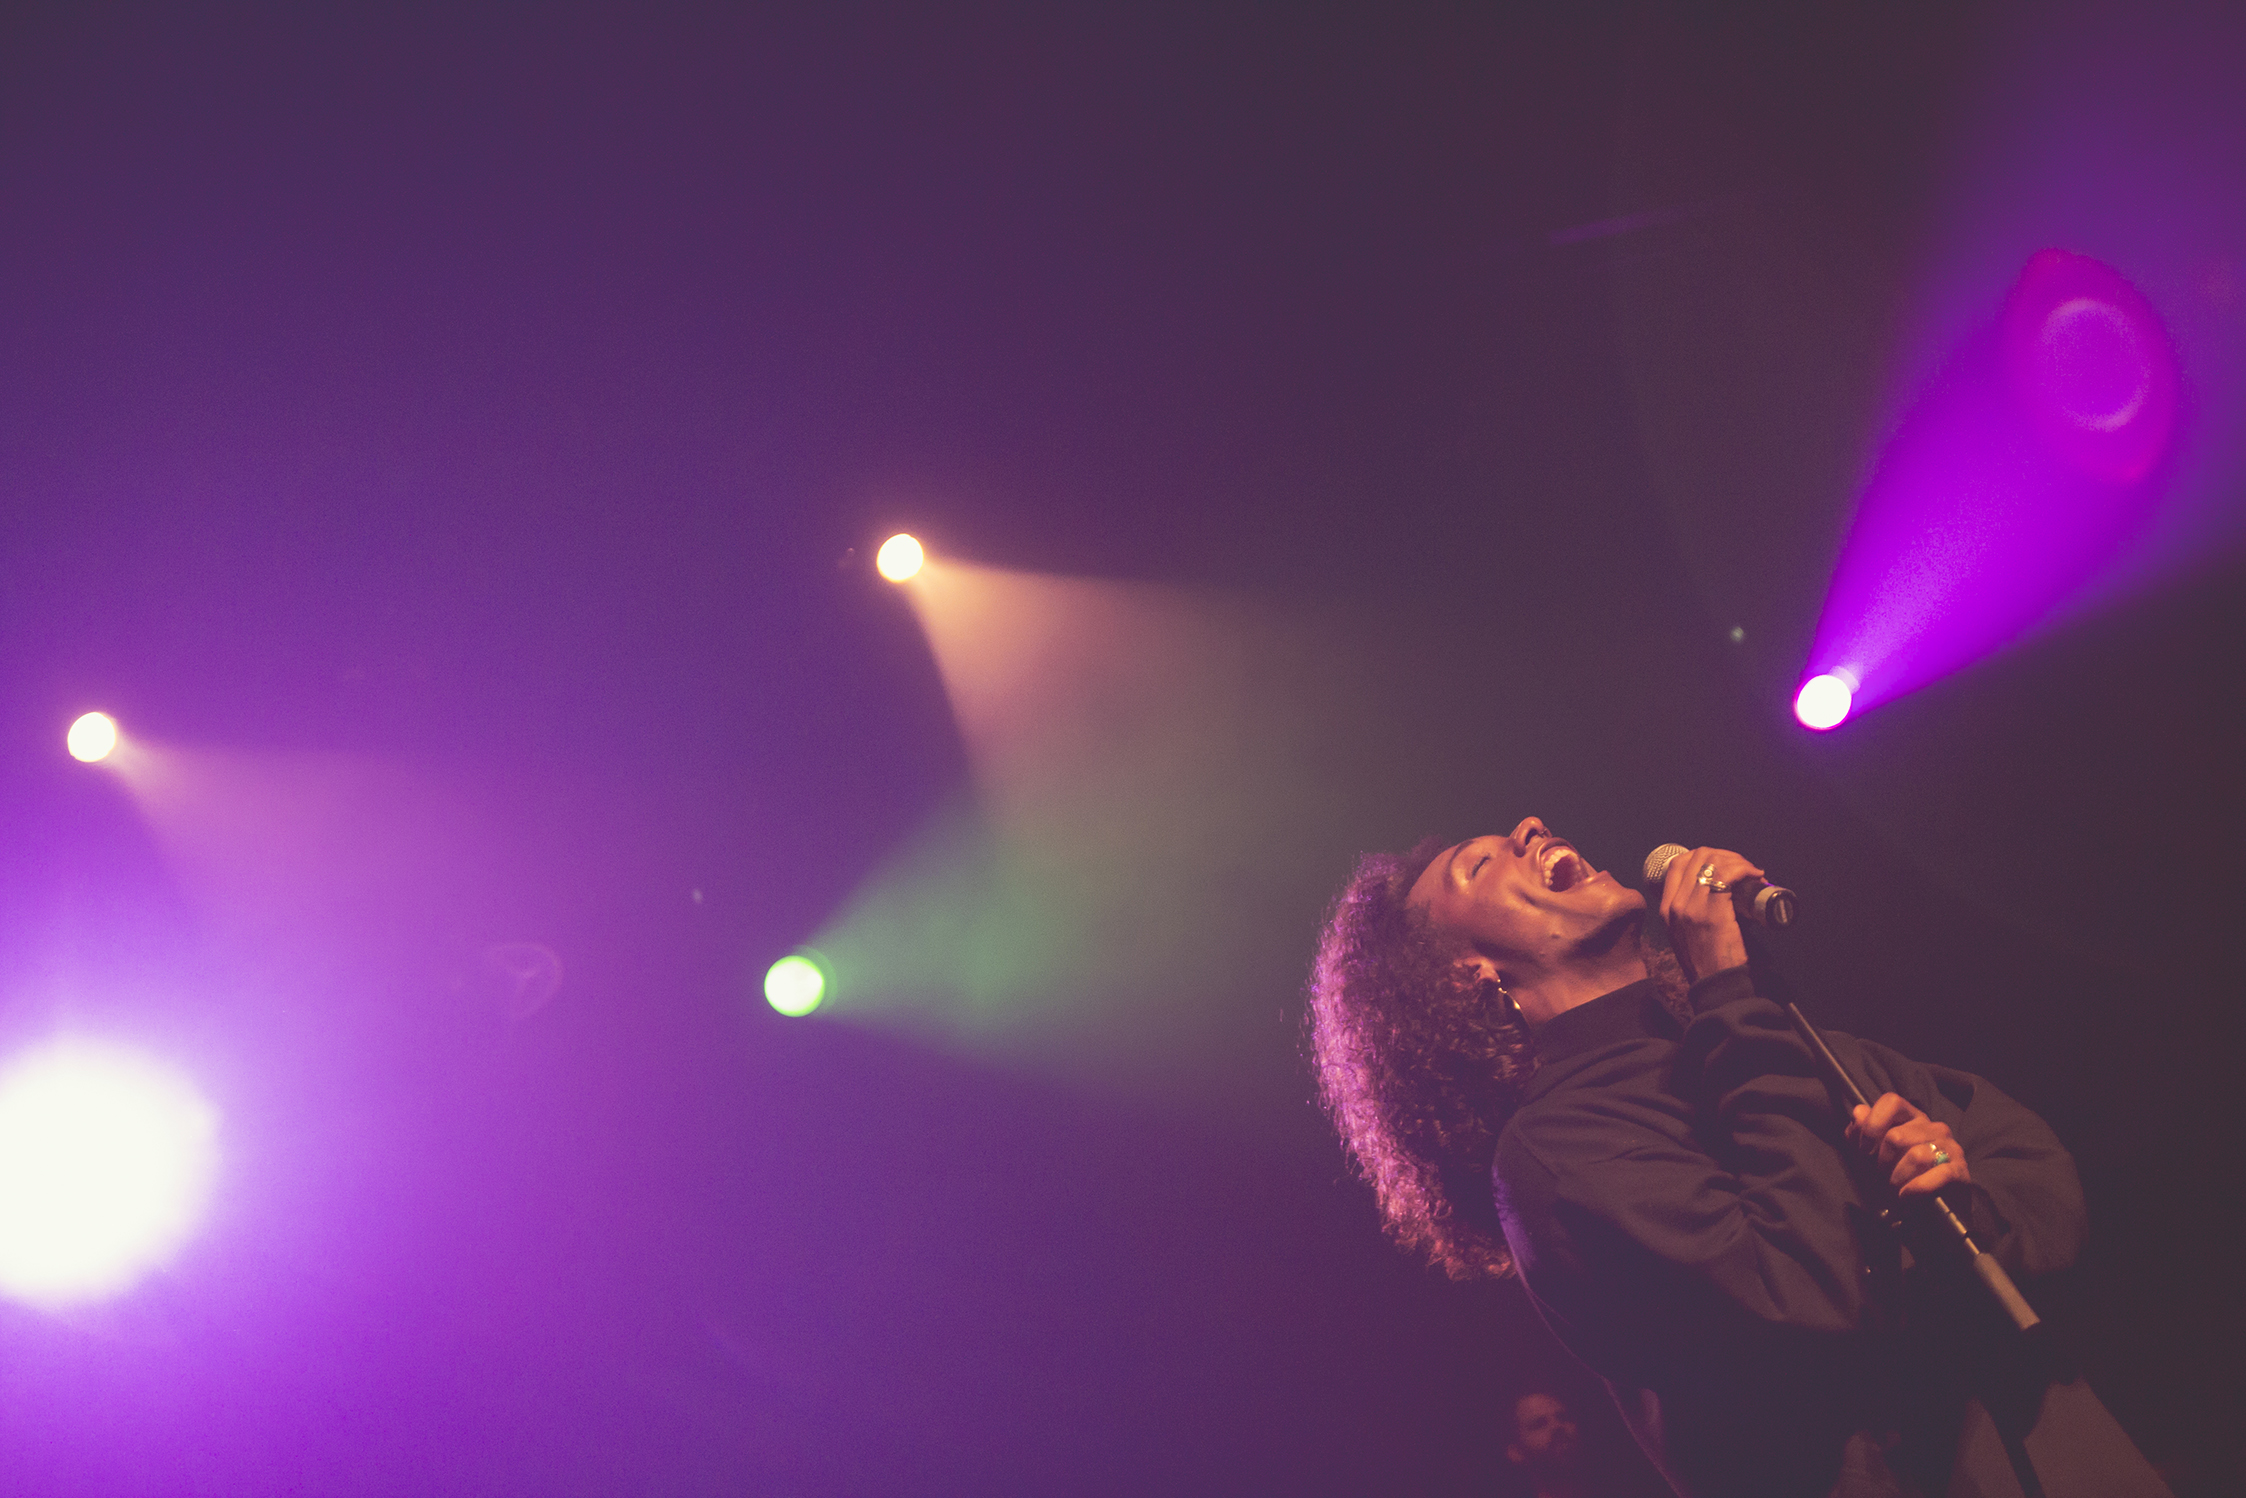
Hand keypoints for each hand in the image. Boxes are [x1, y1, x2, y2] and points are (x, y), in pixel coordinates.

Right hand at [1657, 845, 1762, 982]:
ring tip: (1751, 872)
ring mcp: (1691, 906)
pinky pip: (1727, 875)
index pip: (1678, 864)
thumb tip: (1717, 891)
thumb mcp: (1685, 934)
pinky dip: (1744, 869)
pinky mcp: (1712, 911)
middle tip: (1742, 867)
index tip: (1723, 864)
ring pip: (1713, 862)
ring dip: (1737, 861)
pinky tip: (1754, 875)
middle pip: (1697, 857)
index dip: (1703, 856)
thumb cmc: (1707, 962)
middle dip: (1724, 855)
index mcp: (1666, 908)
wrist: (1715, 985)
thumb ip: (1690, 913)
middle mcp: (1675, 903)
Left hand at [1846, 1092, 1969, 1198]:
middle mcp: (1933, 1127)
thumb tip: (1859, 1112)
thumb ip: (1862, 1131)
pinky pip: (1939, 1174)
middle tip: (1882, 1175)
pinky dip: (1917, 1187)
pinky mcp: (1960, 1169)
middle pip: (1896, 1136)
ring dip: (1898, 1178)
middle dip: (1883, 1162)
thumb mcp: (1872, 1152)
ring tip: (1895, 1187)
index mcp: (1911, 1116)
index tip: (1864, 1149)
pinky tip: (1907, 1194)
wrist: (1928, 1205)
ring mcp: (1950, 1146)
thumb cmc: (1897, 1173)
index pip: (1892, 1102)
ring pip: (1916, 1157)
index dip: (1872, 1125)